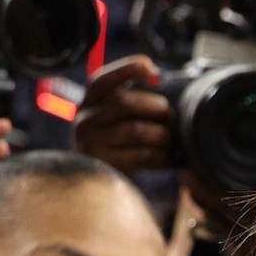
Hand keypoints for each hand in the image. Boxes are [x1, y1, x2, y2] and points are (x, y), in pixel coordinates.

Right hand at [73, 56, 176, 174]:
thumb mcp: (116, 116)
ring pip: (137, 130)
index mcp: (89, 101)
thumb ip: (132, 96)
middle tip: (170, 116)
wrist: (99, 186)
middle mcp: (85, 120)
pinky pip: (143, 155)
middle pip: (124, 102)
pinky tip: (168, 158)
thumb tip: (158, 76)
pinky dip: (162, 156)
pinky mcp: (106, 166)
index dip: (126, 69)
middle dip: (156, 106)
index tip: (151, 69)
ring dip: (162, 134)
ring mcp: (92, 144)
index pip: (102, 80)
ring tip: (168, 140)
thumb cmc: (119, 142)